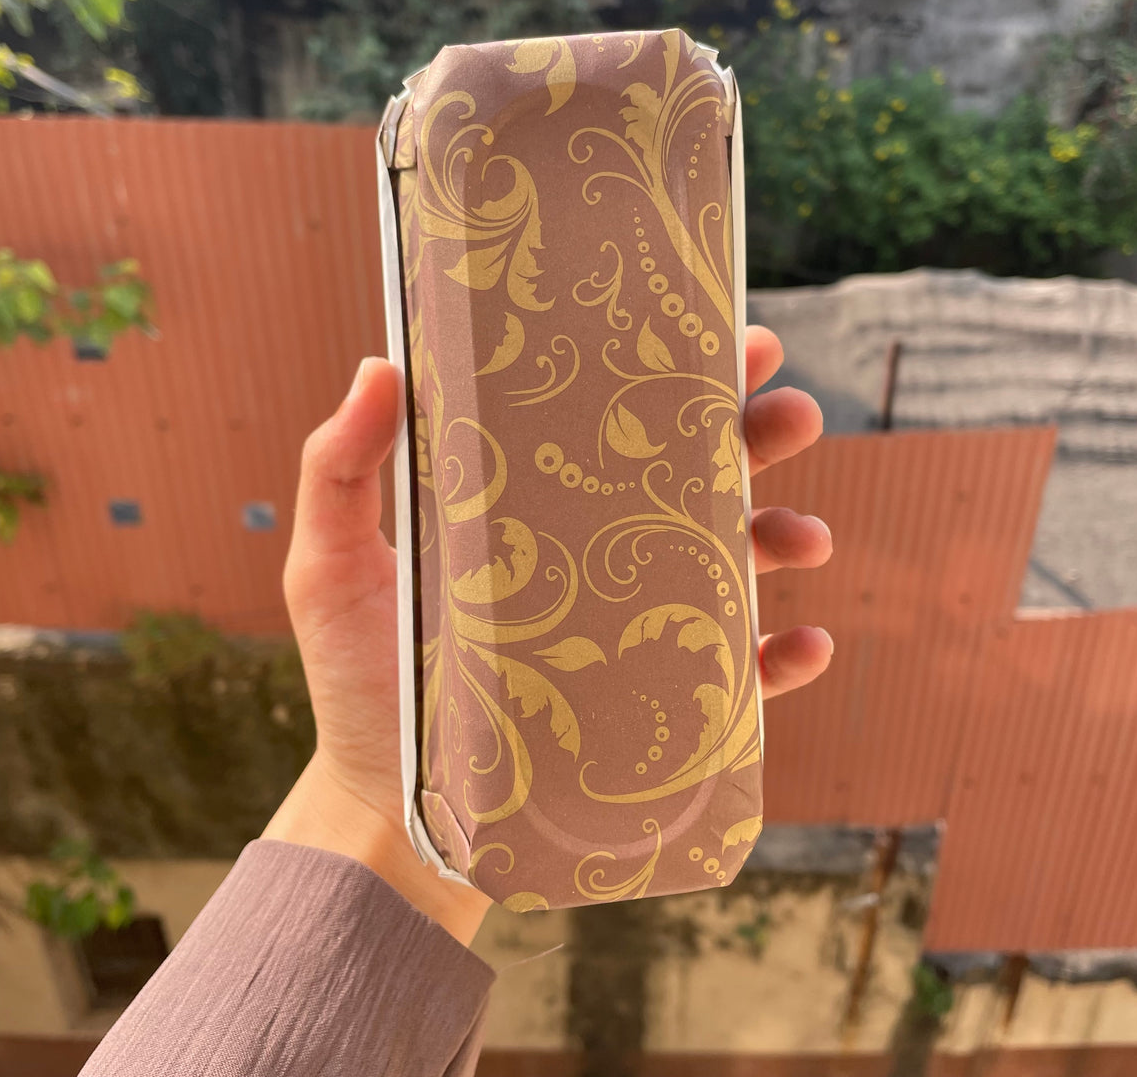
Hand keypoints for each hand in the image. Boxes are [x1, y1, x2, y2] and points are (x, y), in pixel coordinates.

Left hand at [264, 327, 831, 945]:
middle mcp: (600, 551)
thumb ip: (341, 468)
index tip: (720, 331)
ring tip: (805, 535)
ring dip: (787, 534)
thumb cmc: (360, 677)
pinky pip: (741, 674)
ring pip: (736, 562)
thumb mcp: (331, 567)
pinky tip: (800, 643)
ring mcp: (636, 625)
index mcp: (540, 503)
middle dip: (758, 435)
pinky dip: (784, 657)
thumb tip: (380, 363)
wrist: (391, 804)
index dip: (672, 371)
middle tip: (790, 414)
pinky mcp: (658, 704)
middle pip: (698, 475)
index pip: (614, 419)